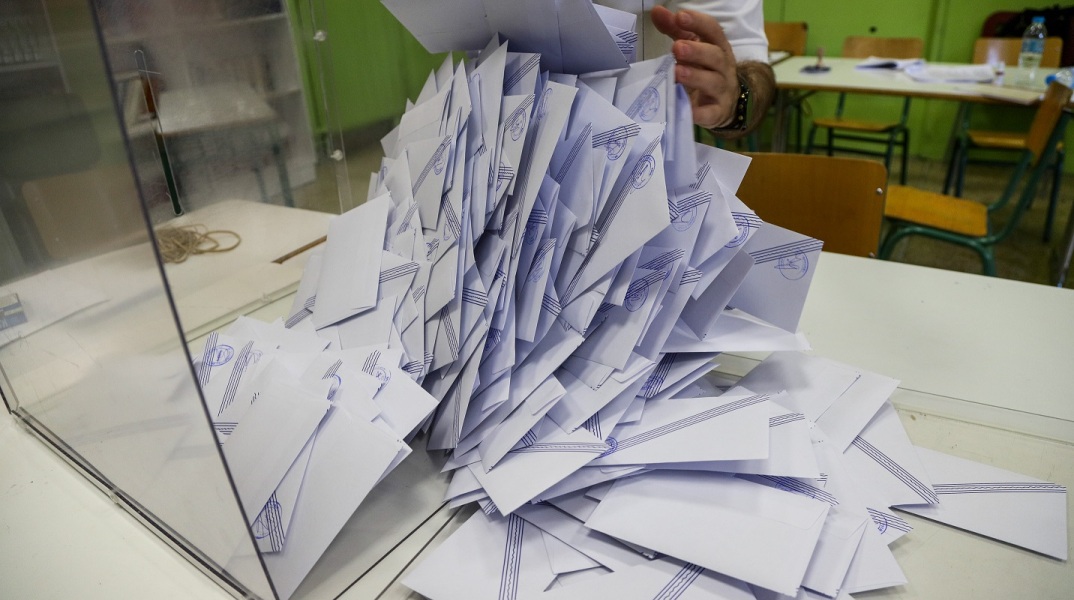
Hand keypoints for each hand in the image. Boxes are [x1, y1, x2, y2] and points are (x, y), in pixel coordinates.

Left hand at [651, 6, 738, 128]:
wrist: (724, 103)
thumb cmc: (704, 70)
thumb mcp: (693, 48)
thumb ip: (675, 30)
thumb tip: (657, 11)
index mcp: (717, 47)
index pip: (712, 31)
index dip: (698, 23)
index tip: (680, 16)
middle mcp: (723, 66)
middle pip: (714, 56)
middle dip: (697, 51)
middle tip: (677, 47)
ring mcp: (722, 90)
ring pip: (713, 82)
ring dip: (696, 76)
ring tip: (677, 72)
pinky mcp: (717, 112)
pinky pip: (710, 113)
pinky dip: (700, 113)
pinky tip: (688, 109)